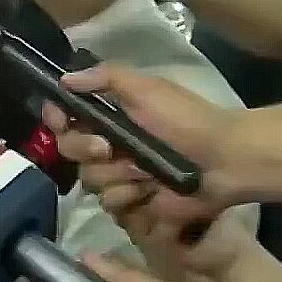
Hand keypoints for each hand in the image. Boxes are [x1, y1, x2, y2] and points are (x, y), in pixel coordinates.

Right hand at [44, 63, 240, 223]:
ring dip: (114, 175)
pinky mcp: (132, 202)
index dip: (55, 118)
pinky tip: (150, 190)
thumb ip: (106, 77)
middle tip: (108, 149)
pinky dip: (130, 196)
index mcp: (108, 115)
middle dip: (83, 148)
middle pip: (67, 149)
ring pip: (88, 179)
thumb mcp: (149, 88)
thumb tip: (65, 79)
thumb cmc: (187, 120)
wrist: (225, 161)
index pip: (63, 116)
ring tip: (143, 172)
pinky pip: (110, 204)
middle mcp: (107, 144)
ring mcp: (119, 175)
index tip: (60, 119)